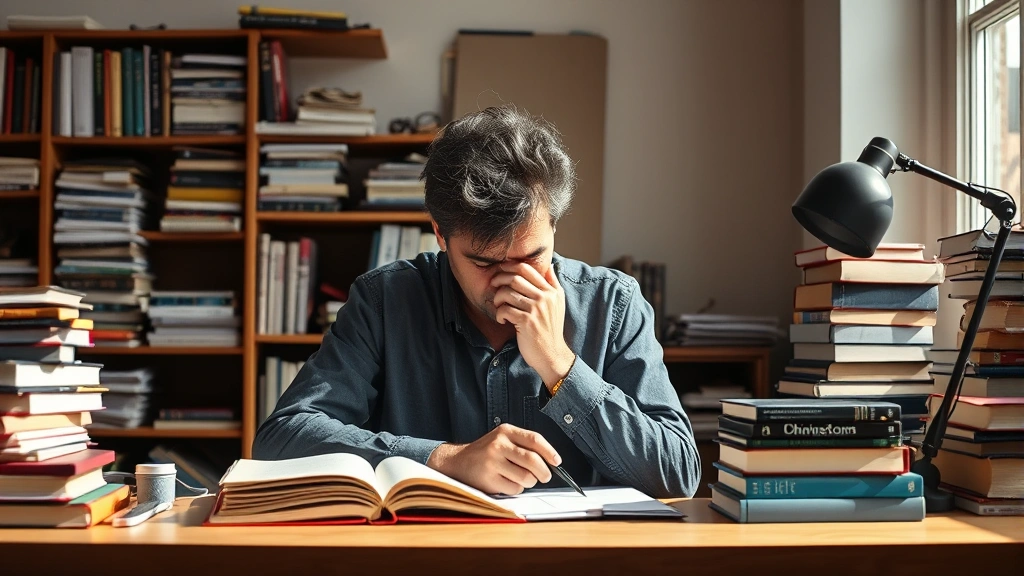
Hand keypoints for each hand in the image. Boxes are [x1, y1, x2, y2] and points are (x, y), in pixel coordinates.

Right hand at [426, 424, 560, 494]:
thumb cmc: (486, 452)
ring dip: (529, 482)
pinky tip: (507, 482)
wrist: (457, 461)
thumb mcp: (502, 439)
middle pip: (533, 460)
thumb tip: (550, 461)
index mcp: (505, 431)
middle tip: (545, 476)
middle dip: (544, 472)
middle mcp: (498, 444)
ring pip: (526, 477)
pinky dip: (516, 489)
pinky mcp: (489, 479)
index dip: (549, 451)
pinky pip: (515, 488)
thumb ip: (523, 445)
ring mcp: (493, 462)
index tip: (557, 461)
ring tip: (521, 478)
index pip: (534, 439)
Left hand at [492, 262, 575, 389]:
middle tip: (493, 285)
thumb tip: (549, 265)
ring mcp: (536, 310)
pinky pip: (505, 310)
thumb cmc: (550, 329)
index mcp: (552, 291)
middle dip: (499, 279)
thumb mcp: (558, 304)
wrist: (551, 354)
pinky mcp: (526, 322)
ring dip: (497, 298)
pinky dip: (499, 314)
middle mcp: (545, 298)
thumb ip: (553, 283)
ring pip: (508, 293)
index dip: (510, 266)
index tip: (500, 270)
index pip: (528, 269)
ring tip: (499, 306)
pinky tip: (502, 319)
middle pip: (515, 278)